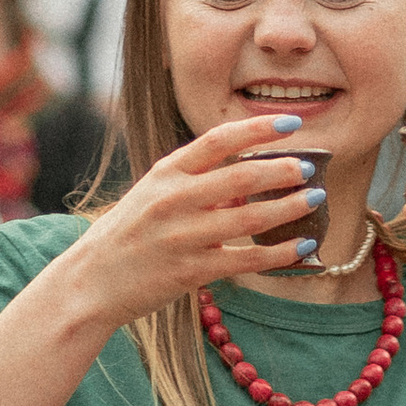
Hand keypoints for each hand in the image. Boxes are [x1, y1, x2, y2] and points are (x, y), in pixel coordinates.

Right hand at [67, 111, 329, 332]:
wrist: (90, 282)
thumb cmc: (128, 234)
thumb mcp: (154, 195)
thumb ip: (197, 183)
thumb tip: (251, 178)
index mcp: (166, 173)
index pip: (219, 139)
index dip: (258, 128)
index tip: (291, 123)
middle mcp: (174, 200)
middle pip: (241, 176)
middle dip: (282, 169)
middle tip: (311, 167)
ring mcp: (183, 236)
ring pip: (250, 218)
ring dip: (289, 207)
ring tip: (316, 199)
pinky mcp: (191, 271)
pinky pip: (247, 259)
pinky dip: (279, 253)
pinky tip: (302, 246)